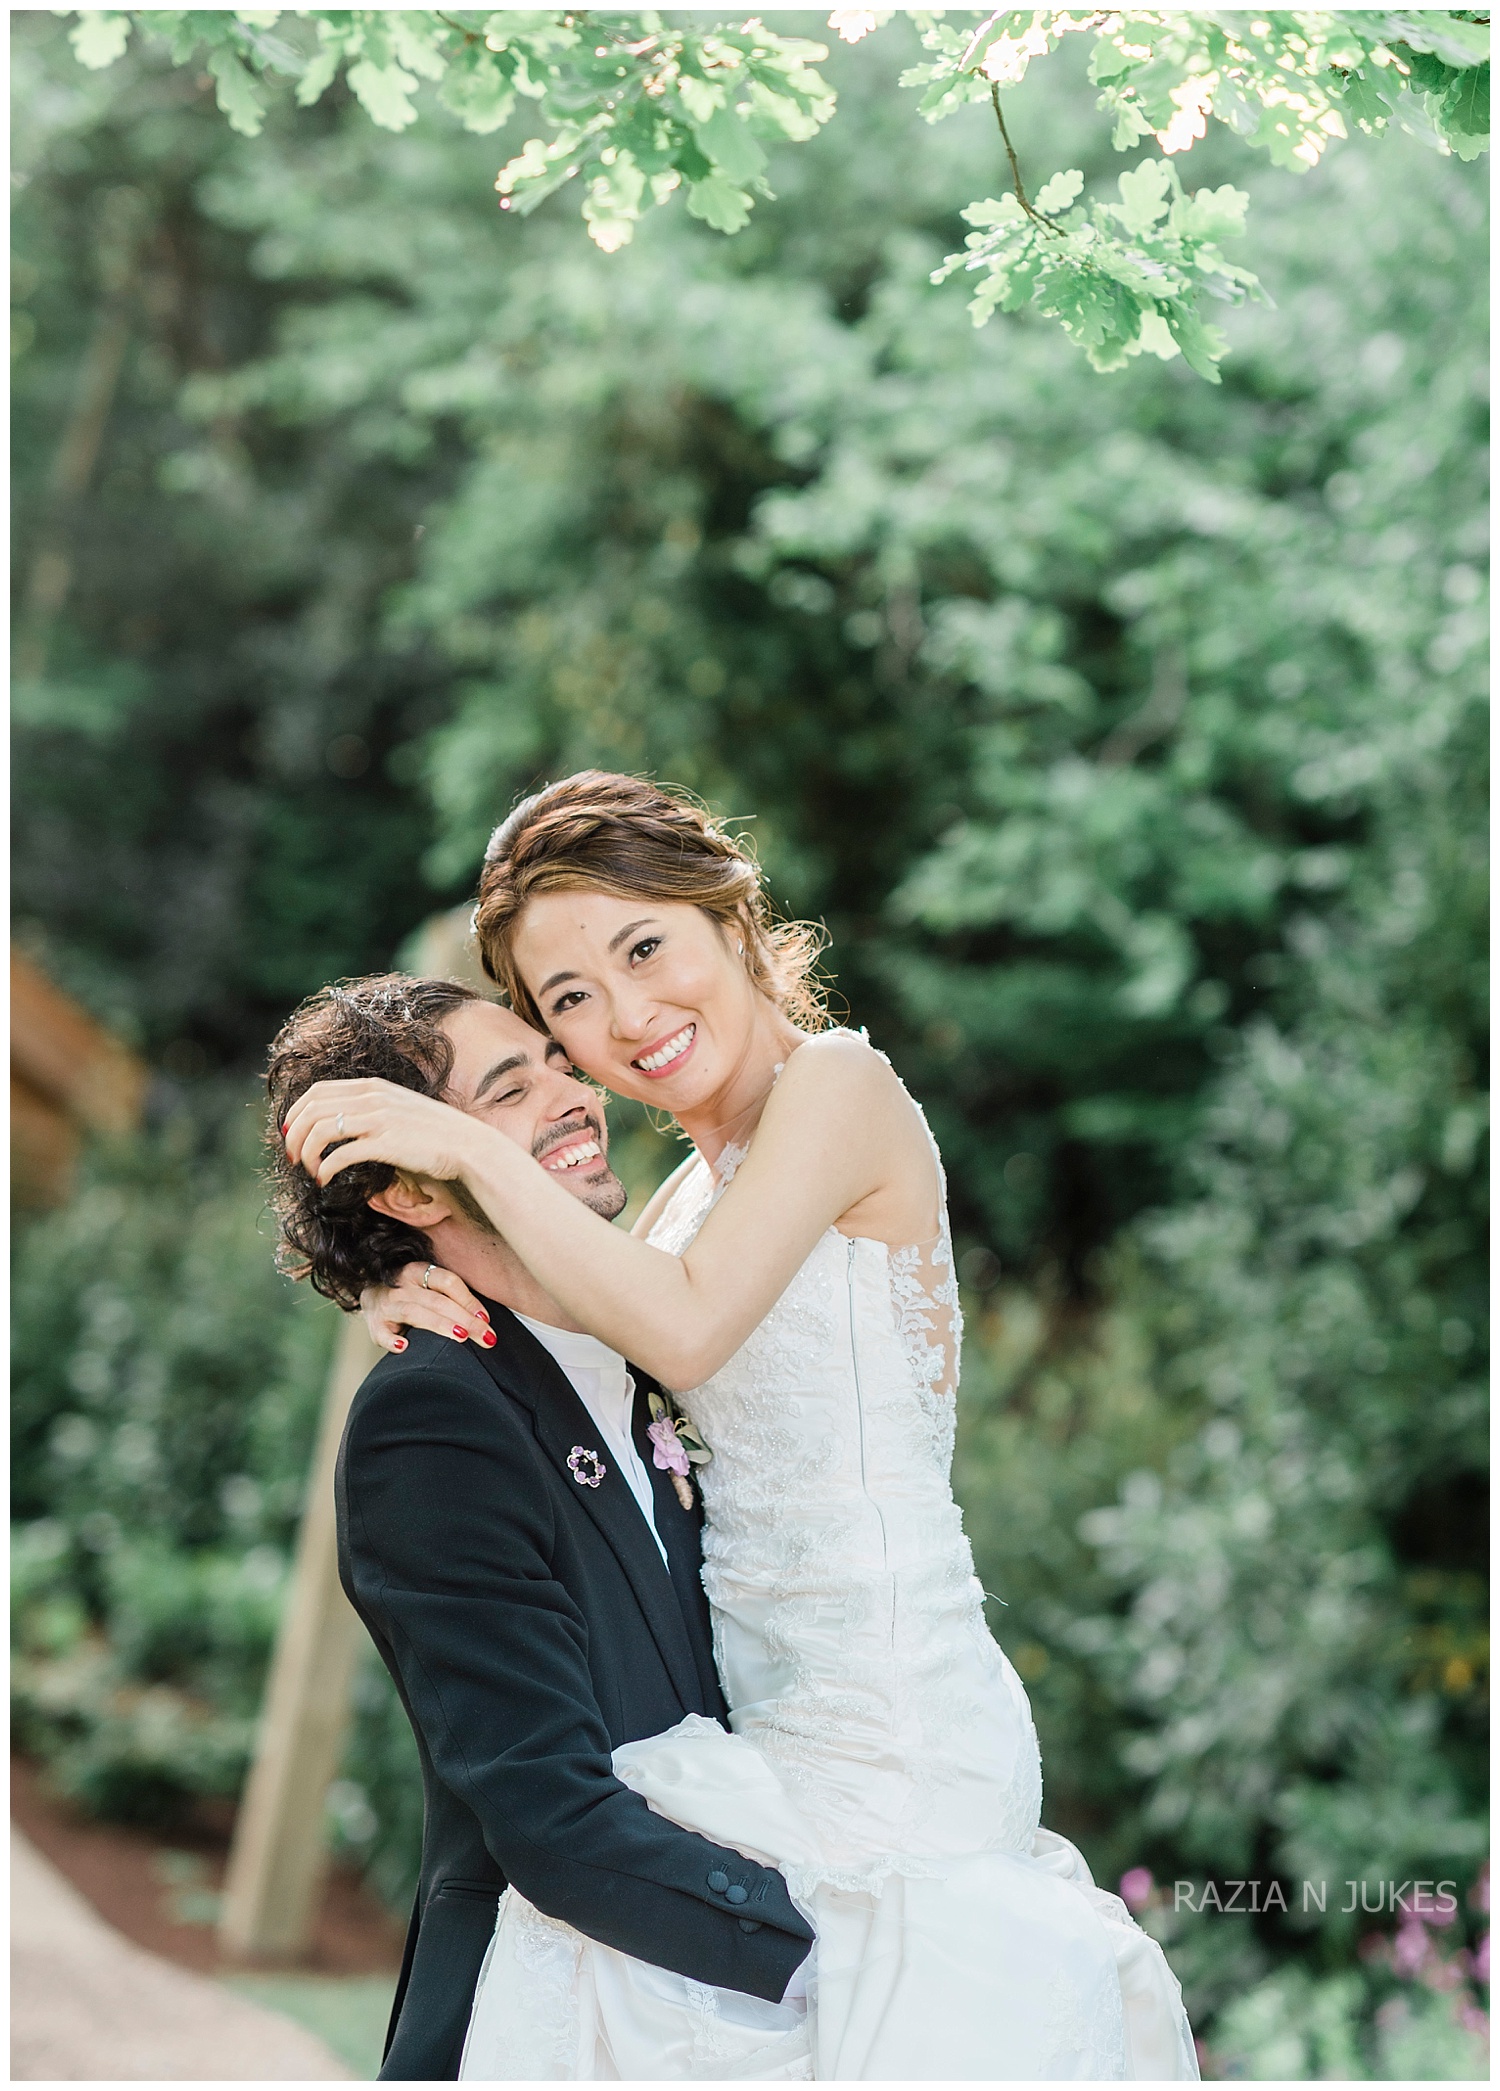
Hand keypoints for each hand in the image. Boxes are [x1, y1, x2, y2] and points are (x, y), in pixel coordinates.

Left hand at [282, 1077, 482, 1186]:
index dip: (296, 1112)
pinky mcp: (386, 1144)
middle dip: (294, 1135)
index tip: (289, 1133)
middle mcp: (372, 1098)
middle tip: (292, 1157)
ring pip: (320, 1131)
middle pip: (312, 1110)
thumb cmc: (434, 1134)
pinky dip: (325, 1169)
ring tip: (310, 1171)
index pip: (317, 1091)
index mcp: (372, 1087)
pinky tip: (325, 1180)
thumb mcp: (399, 1109)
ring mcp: (379, 1120)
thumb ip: (372, 1109)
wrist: (467, 1146)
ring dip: (307, 1154)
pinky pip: (341, 1155)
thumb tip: (343, 1122)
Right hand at [362, 1263, 494, 1354]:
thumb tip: (485, 1321)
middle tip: (486, 1336)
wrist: (370, 1294)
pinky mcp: (375, 1324)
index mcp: (419, 1271)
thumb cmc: (411, 1294)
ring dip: (439, 1324)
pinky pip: (381, 1333)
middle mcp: (402, 1284)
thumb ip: (451, 1298)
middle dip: (464, 1319)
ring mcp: (386, 1303)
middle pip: (437, 1300)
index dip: (469, 1300)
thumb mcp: (428, 1287)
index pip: (448, 1281)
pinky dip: (391, 1340)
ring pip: (414, 1312)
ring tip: (461, 1336)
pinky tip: (404, 1347)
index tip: (486, 1319)